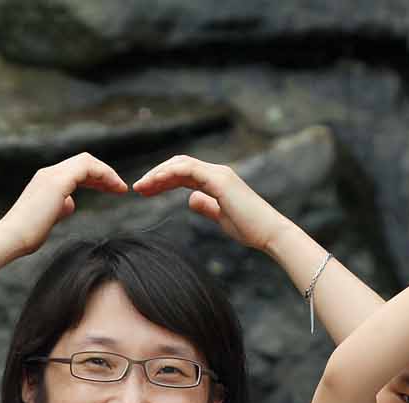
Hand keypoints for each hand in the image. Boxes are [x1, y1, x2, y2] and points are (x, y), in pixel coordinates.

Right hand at [0, 153, 128, 257]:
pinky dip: (104, 175)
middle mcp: (48, 173)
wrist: (11, 238)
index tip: (111, 190)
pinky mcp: (57, 182)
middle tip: (120, 188)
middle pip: (83, 162)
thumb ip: (59, 208)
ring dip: (107, 173)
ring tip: (121, 188)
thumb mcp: (48, 218)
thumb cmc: (26, 235)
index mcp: (46, 181)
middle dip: (104, 174)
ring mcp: (52, 175)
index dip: (95, 178)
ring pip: (86, 161)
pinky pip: (87, 168)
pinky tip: (114, 188)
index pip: (76, 170)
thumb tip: (70, 204)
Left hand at [133, 155, 286, 252]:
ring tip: (142, 186)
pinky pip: (189, 170)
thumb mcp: (221, 217)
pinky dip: (170, 173)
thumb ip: (206, 206)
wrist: (269, 233)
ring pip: (181, 164)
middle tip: (138, 188)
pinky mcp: (219, 181)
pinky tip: (156, 182)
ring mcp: (219, 174)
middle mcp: (217, 172)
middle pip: (179, 164)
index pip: (184, 173)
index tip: (146, 192)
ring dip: (159, 173)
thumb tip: (190, 200)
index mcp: (216, 181)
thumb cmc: (250, 229)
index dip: (163, 180)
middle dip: (156, 174)